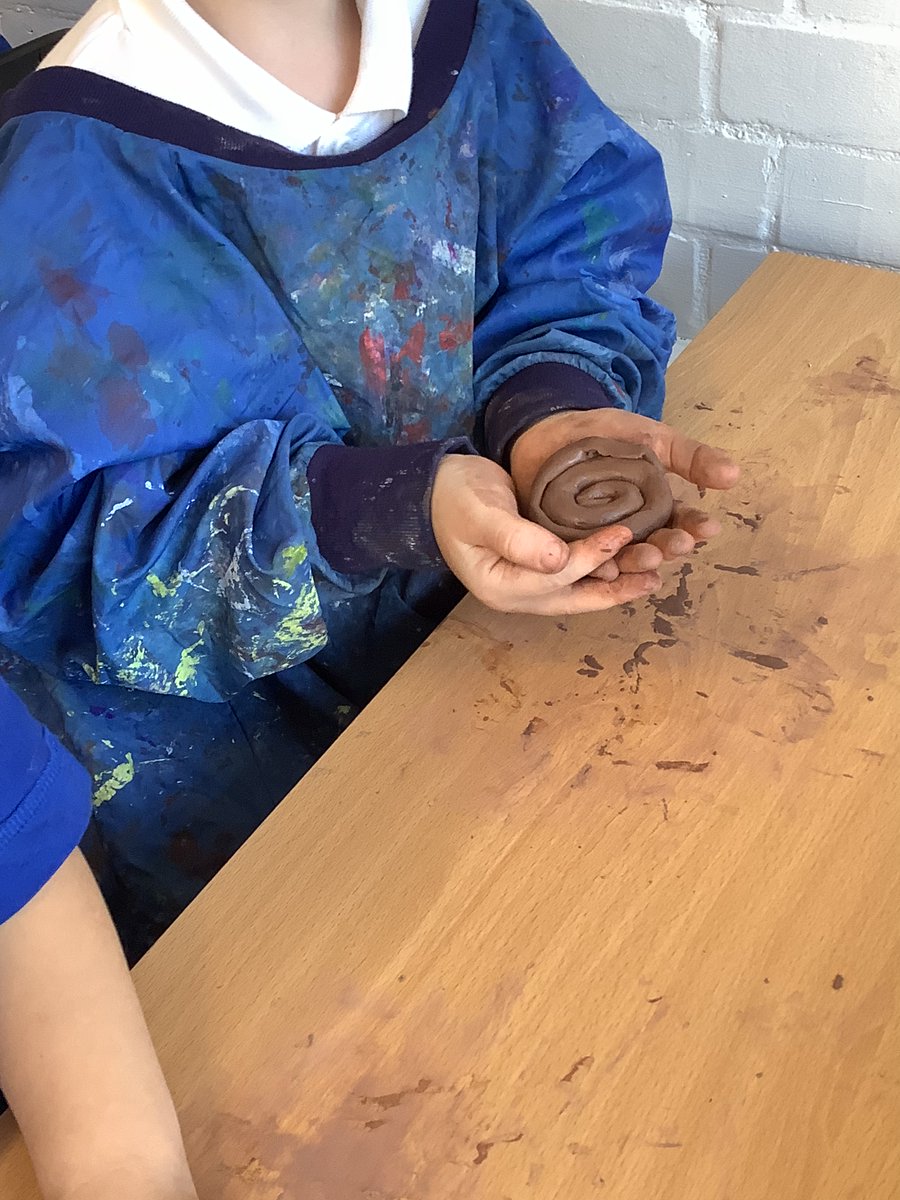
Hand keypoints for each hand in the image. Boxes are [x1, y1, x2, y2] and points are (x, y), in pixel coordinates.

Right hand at [431, 454, 660, 615]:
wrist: (440, 487)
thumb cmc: (455, 498)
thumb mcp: (480, 514)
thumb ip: (516, 537)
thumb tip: (557, 560)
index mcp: (501, 588)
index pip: (555, 578)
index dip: (591, 557)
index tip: (621, 533)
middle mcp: (519, 594)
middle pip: (575, 597)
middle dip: (616, 589)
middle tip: (655, 577)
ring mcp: (529, 583)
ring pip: (580, 590)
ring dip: (616, 583)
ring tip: (653, 575)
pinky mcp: (539, 566)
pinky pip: (576, 575)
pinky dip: (603, 569)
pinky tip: (628, 561)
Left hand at [510, 408, 739, 580]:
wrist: (550, 427)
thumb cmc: (607, 435)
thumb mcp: (654, 440)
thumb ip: (691, 456)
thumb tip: (733, 475)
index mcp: (655, 509)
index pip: (680, 523)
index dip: (694, 527)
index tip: (707, 528)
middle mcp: (630, 529)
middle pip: (653, 546)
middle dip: (668, 547)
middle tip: (678, 545)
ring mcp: (598, 538)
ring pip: (621, 557)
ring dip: (637, 561)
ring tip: (649, 557)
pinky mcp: (564, 542)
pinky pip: (581, 558)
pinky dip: (594, 564)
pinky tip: (606, 567)